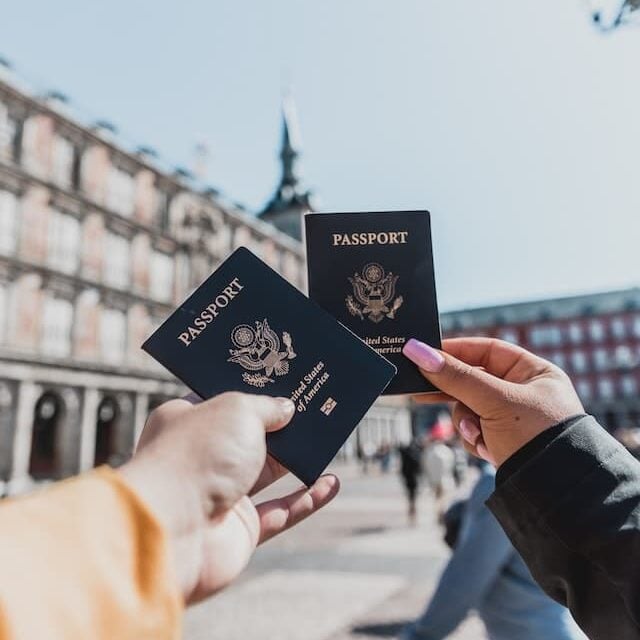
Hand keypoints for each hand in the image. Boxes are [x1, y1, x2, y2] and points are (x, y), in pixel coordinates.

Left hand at [119, 392, 339, 603]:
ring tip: (329, 439)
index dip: (251, 389)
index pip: (221, 399)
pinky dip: (307, 499)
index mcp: (186, 421)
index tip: (281, 378)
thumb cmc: (197, 456)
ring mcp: (220, 495)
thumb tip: (286, 409)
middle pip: (249, 436)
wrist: (174, 530)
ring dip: (298, 459)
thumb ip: (267, 407)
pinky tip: (331, 484)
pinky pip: (281, 512)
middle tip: (313, 406)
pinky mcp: (240, 530)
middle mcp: (201, 457)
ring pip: (268, 473)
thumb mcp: (237, 409)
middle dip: (281, 423)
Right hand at [403, 337, 583, 466]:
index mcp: (534, 372)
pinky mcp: (504, 441)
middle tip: (421, 392)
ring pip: (469, 409)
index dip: (456, 351)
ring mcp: (513, 419)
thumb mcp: (493, 401)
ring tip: (476, 435)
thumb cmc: (535, 436)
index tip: (425, 354)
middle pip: (474, 381)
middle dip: (454, 394)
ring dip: (466, 423)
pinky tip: (488, 450)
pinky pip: (475, 431)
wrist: (555, 493)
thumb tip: (416, 350)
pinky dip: (475, 440)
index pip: (487, 351)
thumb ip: (455, 376)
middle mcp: (524, 392)